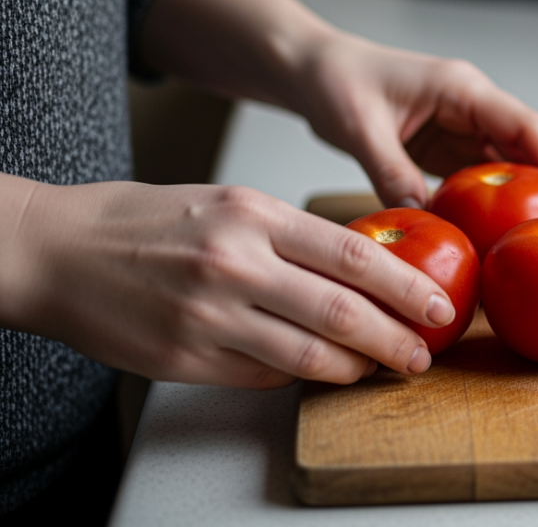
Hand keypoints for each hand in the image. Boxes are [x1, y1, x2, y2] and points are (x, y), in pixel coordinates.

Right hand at [0, 177, 455, 387]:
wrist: (58, 250)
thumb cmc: (146, 221)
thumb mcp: (229, 204)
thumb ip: (292, 237)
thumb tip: (360, 271)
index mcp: (253, 216)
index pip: (352, 255)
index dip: (405, 286)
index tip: (438, 304)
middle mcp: (235, 265)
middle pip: (343, 312)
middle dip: (396, 338)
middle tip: (425, 352)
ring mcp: (209, 317)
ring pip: (309, 356)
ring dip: (355, 368)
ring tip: (381, 368)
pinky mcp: (187, 359)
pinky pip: (265, 375)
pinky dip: (300, 375)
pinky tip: (318, 369)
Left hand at [138, 0, 537, 210]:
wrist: (309, 69)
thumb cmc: (333, 80)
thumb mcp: (360, 128)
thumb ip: (391, 171)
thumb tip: (422, 216)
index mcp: (461, 89)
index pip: (524, 124)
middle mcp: (469, 104)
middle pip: (526, 144)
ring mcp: (458, 125)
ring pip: (504, 162)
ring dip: (517, 195)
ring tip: (529, 237)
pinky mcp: (442, 144)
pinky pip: (475, 175)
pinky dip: (485, 201)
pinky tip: (486, 231)